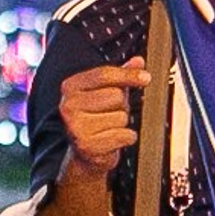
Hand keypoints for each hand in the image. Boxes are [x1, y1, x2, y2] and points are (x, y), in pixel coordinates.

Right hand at [57, 57, 147, 179]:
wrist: (85, 154)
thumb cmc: (96, 119)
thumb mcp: (106, 92)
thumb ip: (121, 76)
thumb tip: (138, 61)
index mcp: (70, 87)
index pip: (104, 75)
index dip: (128, 75)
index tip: (146, 78)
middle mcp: (68, 105)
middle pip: (115, 96)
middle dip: (121, 105)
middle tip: (111, 113)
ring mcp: (76, 127)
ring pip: (121, 117)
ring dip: (122, 123)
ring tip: (109, 128)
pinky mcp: (87, 145)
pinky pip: (123, 135)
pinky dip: (125, 138)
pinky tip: (113, 139)